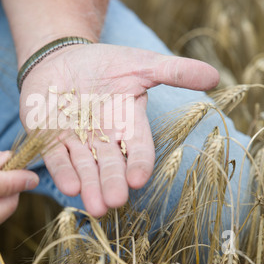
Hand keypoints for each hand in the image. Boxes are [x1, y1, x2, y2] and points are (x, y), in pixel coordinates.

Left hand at [19, 43, 218, 216]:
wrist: (62, 57)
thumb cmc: (105, 63)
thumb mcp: (141, 64)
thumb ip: (174, 71)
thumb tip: (216, 76)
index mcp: (127, 124)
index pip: (137, 147)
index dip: (139, 163)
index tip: (139, 179)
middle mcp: (103, 138)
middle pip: (109, 164)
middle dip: (112, 182)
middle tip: (115, 202)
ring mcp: (75, 140)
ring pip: (83, 166)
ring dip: (88, 185)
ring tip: (94, 206)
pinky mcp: (48, 138)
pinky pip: (55, 157)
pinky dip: (62, 171)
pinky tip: (69, 187)